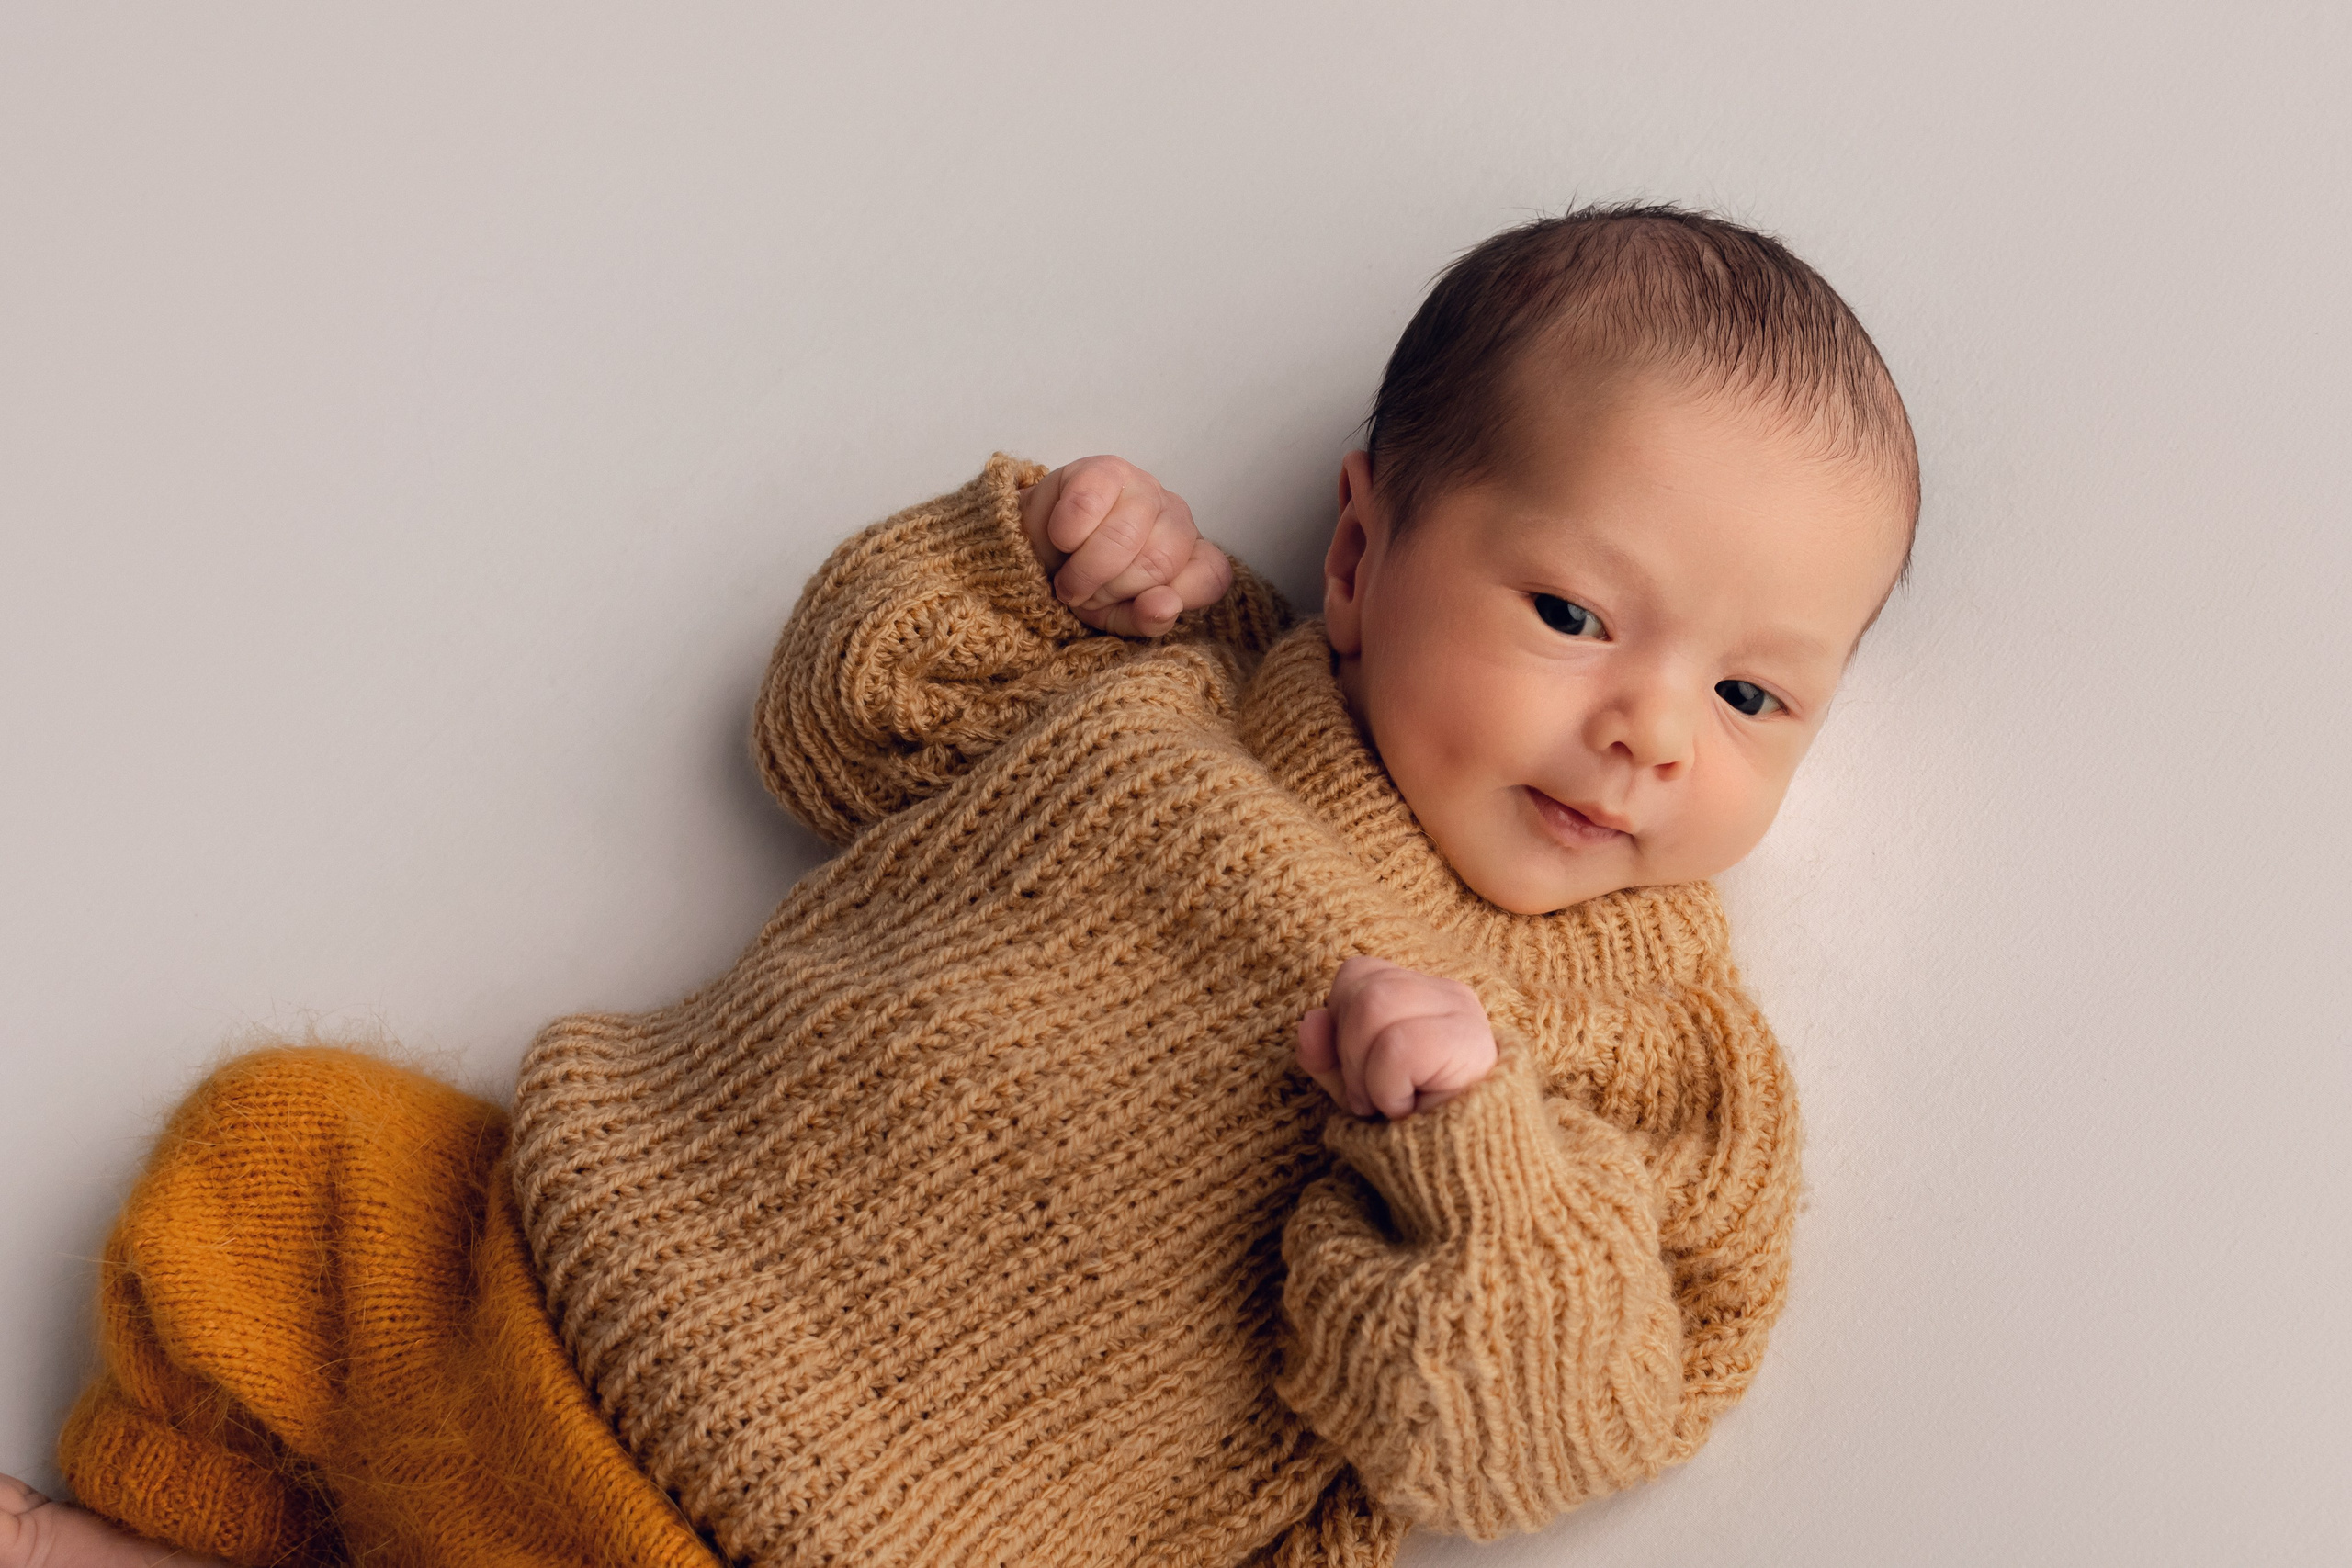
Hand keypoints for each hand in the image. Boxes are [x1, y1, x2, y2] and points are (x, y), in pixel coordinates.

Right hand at [1018, 455, 1233, 636]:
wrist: (1034, 549)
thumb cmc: (1085, 583)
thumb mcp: (1115, 616)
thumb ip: (1147, 619)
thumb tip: (1165, 607)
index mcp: (1191, 555)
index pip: (1210, 577)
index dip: (1165, 602)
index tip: (1130, 608)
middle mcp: (1176, 517)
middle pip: (1160, 561)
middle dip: (1111, 589)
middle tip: (1085, 593)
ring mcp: (1144, 487)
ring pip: (1123, 536)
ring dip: (1084, 568)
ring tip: (1069, 574)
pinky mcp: (1105, 469)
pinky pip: (1087, 506)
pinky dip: (1065, 534)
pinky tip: (1061, 537)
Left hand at [1295, 956, 1499, 1119]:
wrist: (1458, 1177)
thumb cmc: (1410, 1128)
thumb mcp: (1353, 1086)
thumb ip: (1324, 1053)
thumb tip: (1311, 1020)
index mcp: (1424, 993)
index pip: (1356, 973)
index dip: (1341, 1023)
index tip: (1362, 1072)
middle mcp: (1450, 994)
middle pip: (1362, 989)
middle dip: (1349, 1052)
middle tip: (1375, 1097)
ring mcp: (1465, 1015)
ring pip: (1374, 1006)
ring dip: (1367, 1072)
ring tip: (1392, 1102)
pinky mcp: (1470, 1043)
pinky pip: (1397, 1047)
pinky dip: (1387, 1090)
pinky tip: (1411, 1111)